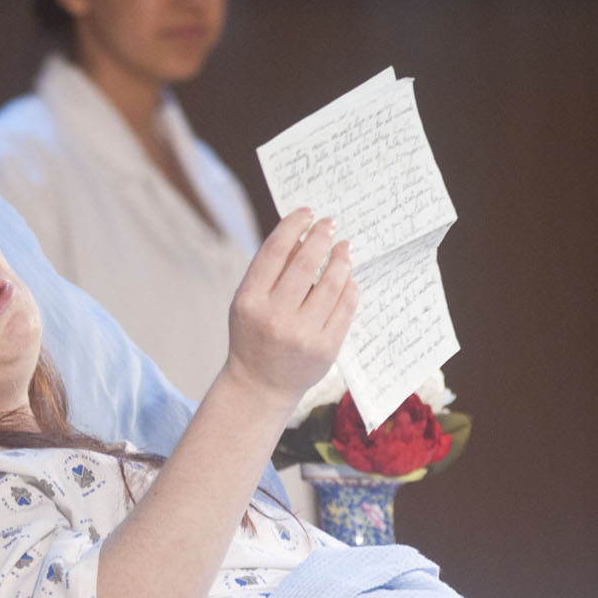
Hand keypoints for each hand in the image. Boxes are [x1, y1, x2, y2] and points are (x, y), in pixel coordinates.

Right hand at [223, 210, 357, 410]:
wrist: (260, 385)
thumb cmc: (254, 334)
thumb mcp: (248, 302)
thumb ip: (270, 272)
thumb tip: (301, 234)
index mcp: (249, 301)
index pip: (274, 252)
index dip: (293, 227)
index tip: (307, 212)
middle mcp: (274, 317)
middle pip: (305, 264)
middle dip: (321, 237)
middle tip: (331, 223)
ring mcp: (302, 334)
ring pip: (331, 284)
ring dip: (341, 260)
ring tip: (344, 248)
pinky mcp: (325, 348)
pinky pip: (345, 308)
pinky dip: (349, 288)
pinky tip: (348, 278)